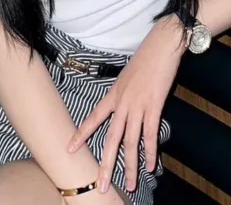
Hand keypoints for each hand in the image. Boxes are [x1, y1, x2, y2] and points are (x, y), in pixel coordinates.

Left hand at [67, 17, 184, 193]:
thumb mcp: (128, 75)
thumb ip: (124, 92)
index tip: (69, 148)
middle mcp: (122, 102)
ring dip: (132, 166)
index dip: (81, 134)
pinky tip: (152, 166)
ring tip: (132, 184)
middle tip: (101, 185)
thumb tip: (125, 105)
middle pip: (111, 139)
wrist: (162, 44)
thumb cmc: (147, 56)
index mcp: (114, 94)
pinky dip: (151, 152)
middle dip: (106, 164)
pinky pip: (150, 134)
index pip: (94, 117)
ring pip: (131, 142)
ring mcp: (138, 105)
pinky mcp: (154, 105)